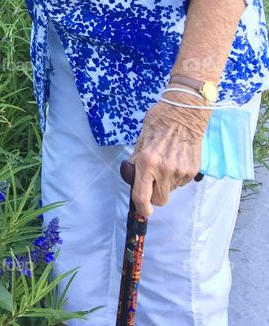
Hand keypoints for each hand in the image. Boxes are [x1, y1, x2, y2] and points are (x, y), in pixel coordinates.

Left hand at [129, 90, 210, 216]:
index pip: (143, 195)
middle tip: (152, 181)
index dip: (142, 208)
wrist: (184, 114)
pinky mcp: (193, 170)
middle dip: (154, 194)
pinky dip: (176, 176)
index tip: (143, 211)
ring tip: (166, 162)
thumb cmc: (158, 124)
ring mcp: (181, 171)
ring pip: (171, 190)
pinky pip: (181, 182)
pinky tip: (176, 159)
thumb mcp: (140, 142)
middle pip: (160, 199)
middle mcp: (165, 170)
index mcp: (148, 162)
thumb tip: (133, 180)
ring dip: (166, 183)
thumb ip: (136, 163)